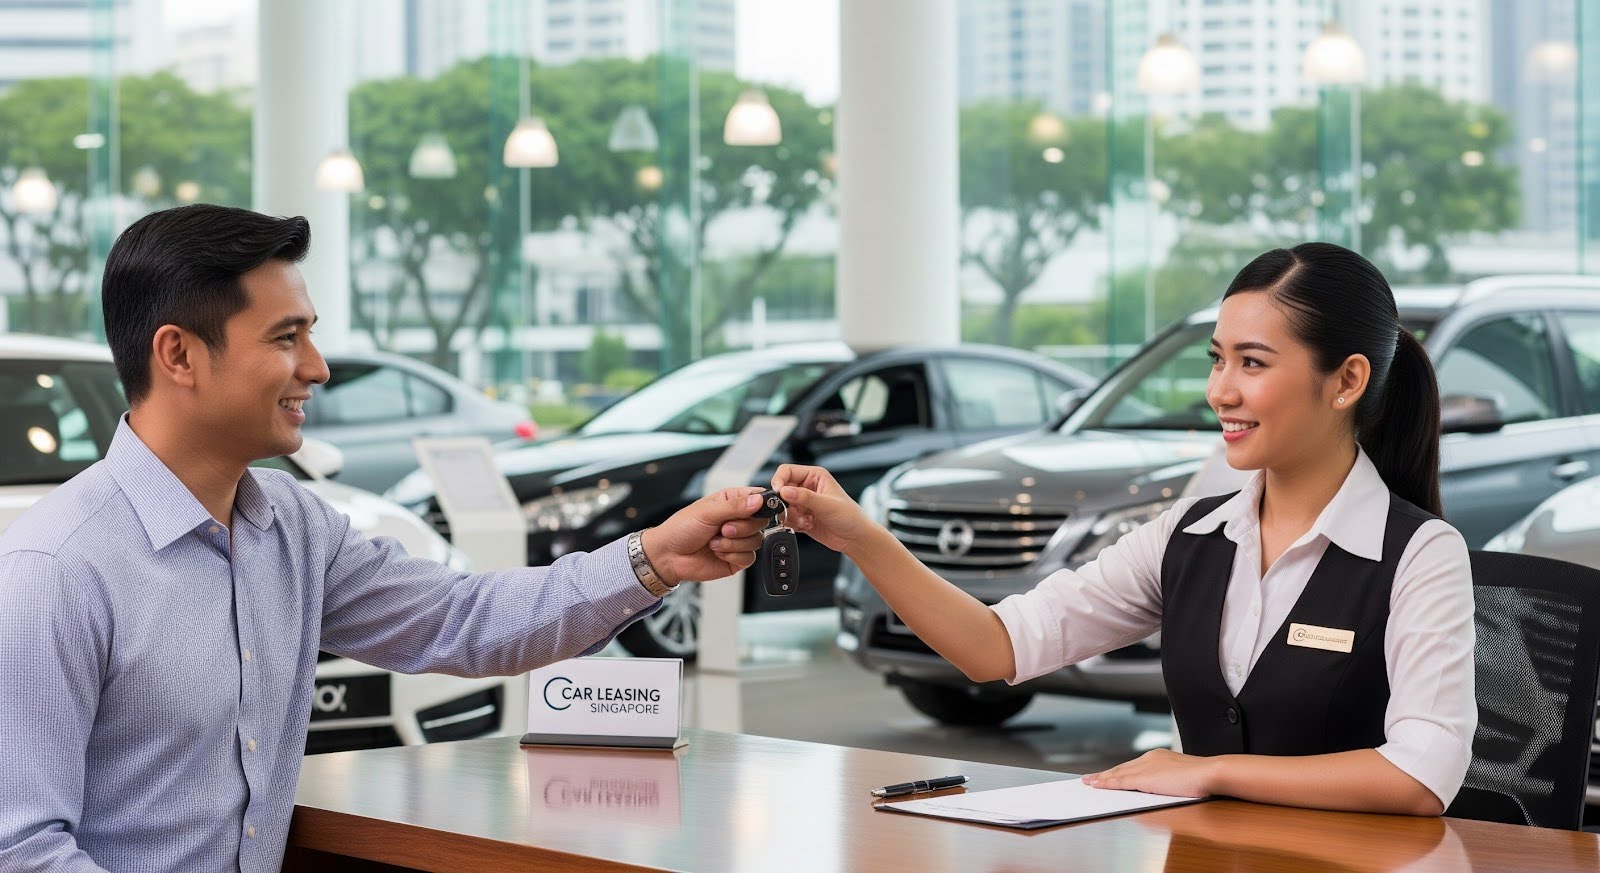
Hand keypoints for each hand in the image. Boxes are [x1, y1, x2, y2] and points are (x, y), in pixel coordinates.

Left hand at [641, 488, 768, 584]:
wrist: (668, 556)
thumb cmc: (681, 529)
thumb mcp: (707, 512)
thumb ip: (735, 506)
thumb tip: (758, 501)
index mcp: (731, 502)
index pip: (759, 498)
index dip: (763, 504)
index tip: (758, 509)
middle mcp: (738, 520)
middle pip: (761, 522)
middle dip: (742, 527)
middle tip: (723, 529)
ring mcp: (739, 540)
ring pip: (756, 540)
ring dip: (733, 543)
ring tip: (713, 542)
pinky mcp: (737, 558)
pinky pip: (749, 557)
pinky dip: (732, 556)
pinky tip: (717, 553)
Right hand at [770, 464, 873, 553]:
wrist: (855, 538)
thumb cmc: (850, 516)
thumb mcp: (827, 504)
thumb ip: (804, 497)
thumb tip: (785, 491)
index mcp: (814, 476)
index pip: (787, 471)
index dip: (779, 480)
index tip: (778, 492)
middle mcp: (807, 487)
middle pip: (782, 490)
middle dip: (785, 503)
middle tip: (793, 511)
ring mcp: (803, 503)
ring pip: (782, 506)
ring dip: (791, 515)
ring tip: (805, 521)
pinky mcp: (800, 517)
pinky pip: (786, 518)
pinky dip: (793, 524)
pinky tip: (807, 525)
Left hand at [1081, 749, 1218, 797]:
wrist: (1210, 773)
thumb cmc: (1203, 778)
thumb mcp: (1181, 779)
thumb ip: (1168, 782)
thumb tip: (1161, 790)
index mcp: (1159, 757)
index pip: (1133, 766)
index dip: (1118, 772)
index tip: (1107, 776)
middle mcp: (1149, 758)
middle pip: (1122, 768)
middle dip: (1105, 774)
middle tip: (1089, 778)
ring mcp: (1146, 767)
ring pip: (1118, 773)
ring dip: (1102, 779)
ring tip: (1088, 782)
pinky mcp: (1144, 777)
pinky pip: (1120, 781)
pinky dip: (1107, 783)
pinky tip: (1097, 785)